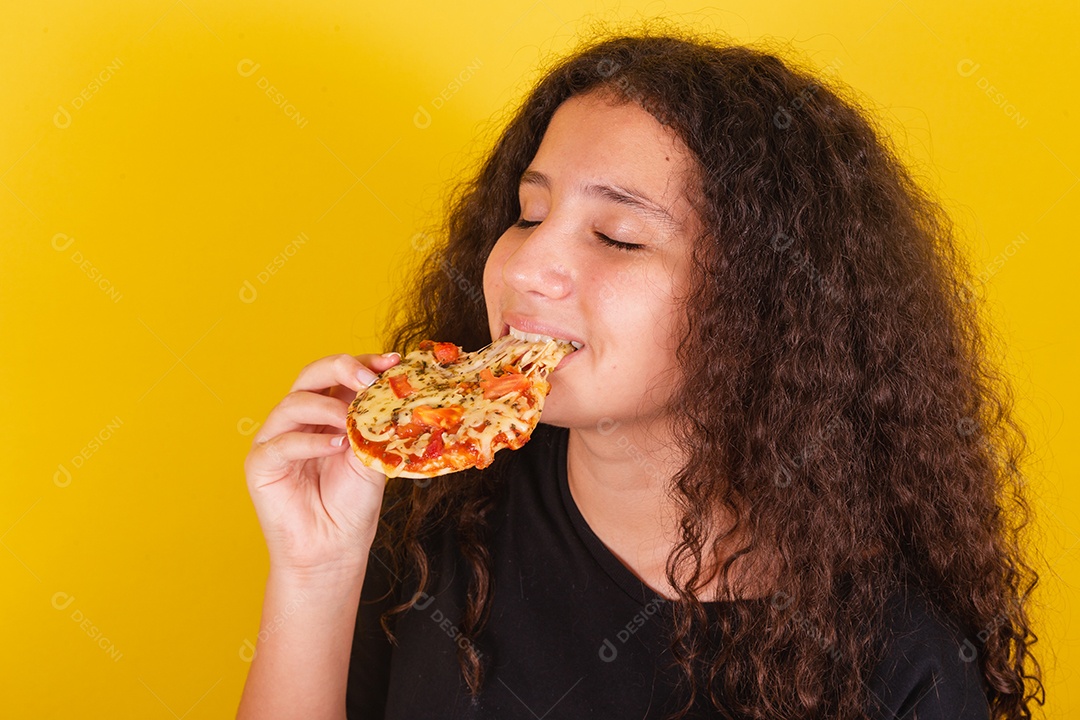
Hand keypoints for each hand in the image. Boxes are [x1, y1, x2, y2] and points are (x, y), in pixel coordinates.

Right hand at [243, 352, 401, 577]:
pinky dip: (311, 441)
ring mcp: (276, 439)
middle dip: (341, 369)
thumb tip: (395, 392)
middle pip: (310, 375)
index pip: (338, 375)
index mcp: (326, 412)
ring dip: (327, 408)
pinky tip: (336, 446)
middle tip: (368, 379)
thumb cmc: (352, 504)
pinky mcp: (261, 464)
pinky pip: (282, 443)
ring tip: (352, 425)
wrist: (334, 550)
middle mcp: (299, 420)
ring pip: (293, 403)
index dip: (363, 363)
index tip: (392, 362)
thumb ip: (375, 425)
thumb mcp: (372, 456)